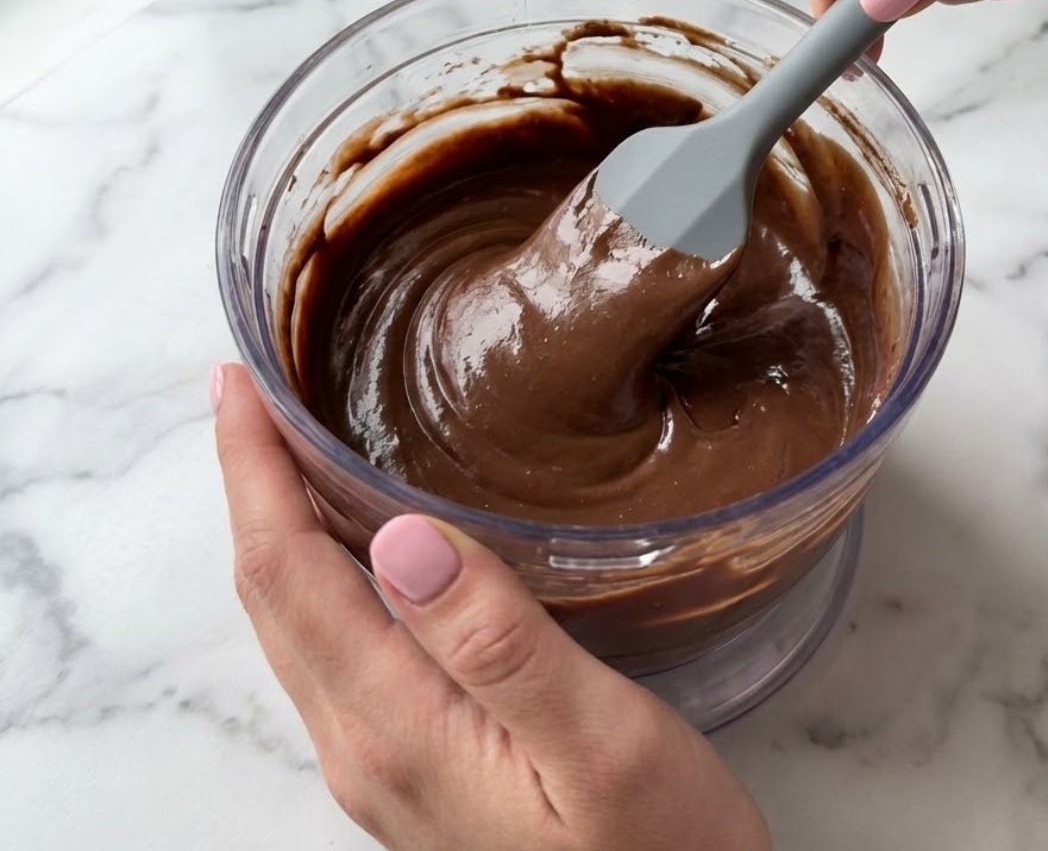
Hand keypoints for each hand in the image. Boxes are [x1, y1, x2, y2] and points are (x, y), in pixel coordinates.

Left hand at [211, 364, 770, 850]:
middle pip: (272, 595)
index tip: (240, 386)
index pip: (287, 575)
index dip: (253, 474)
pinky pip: (331, 648)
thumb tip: (402, 540)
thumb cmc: (663, 848)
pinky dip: (315, 573)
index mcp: (396, 726)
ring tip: (286, 448)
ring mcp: (380, 762)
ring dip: (275, 527)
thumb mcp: (601, 742)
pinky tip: (353, 542)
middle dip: (249, 486)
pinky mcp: (411, 765)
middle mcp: (364, 746)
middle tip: (253, 394)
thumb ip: (499, 646)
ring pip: (295, 623)